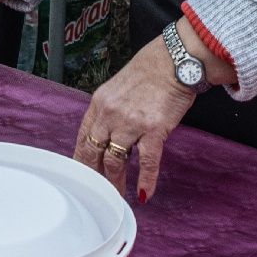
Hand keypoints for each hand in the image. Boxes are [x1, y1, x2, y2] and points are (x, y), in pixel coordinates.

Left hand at [74, 33, 198, 202]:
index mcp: (99, 103)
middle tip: (96, 192)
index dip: (81, 159)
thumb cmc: (151, 71)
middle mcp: (110, 114)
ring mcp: (131, 123)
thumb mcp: (118, 87)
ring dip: (116, 181)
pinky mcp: (154, 129)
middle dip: (94, 175)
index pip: (83, 137)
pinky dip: (146, 180)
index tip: (81, 175)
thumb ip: (110, 109)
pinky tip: (144, 194)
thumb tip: (107, 132)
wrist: (175, 60)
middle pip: (94, 152)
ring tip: (117, 195)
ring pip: (115, 160)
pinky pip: (147, 161)